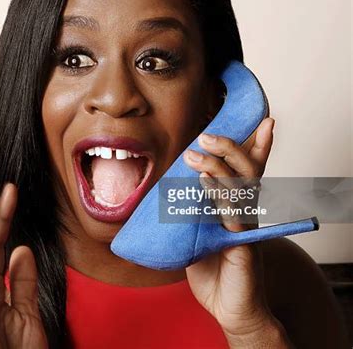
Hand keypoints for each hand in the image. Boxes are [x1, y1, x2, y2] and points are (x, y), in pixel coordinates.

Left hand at [183, 118, 289, 345]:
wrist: (229, 309)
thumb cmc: (213, 270)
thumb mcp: (197, 234)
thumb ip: (190, 213)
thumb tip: (167, 195)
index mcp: (237, 206)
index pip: (249, 171)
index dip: (258, 146)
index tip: (264, 122)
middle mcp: (247, 212)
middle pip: (247, 171)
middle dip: (231, 148)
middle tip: (206, 134)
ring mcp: (246, 228)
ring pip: (240, 188)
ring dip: (218, 167)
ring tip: (196, 153)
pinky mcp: (242, 246)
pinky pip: (231, 215)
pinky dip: (217, 195)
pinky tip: (204, 183)